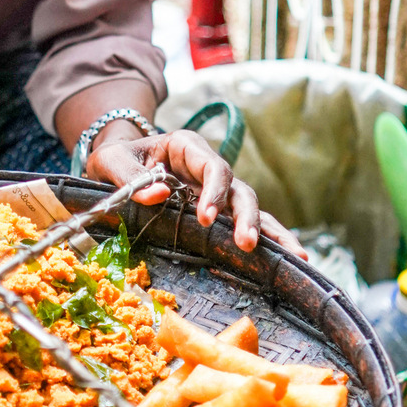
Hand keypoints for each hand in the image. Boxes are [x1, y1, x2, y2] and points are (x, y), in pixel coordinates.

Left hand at [85, 127, 305, 255]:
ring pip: (250, 208)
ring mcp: (215, 192)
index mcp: (187, 147)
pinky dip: (267, 240)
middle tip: (247, 244)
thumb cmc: (113, 159)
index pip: (213, 166)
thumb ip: (129, 177)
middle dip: (246, 217)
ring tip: (295, 256)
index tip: (205, 219)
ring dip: (270, 231)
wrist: (114, 165)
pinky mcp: (216, 214)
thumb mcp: (110, 161)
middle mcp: (207, 169)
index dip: (214, 191)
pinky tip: (289, 259)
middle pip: (239, 189)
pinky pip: (242, 225)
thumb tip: (158, 195)